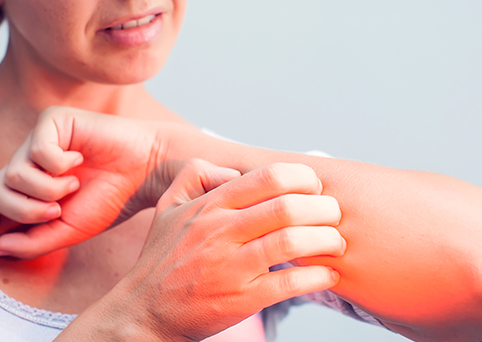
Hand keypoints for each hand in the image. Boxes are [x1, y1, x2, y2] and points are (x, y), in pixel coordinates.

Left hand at [0, 106, 171, 258]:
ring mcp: (36, 142)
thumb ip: (31, 242)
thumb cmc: (109, 199)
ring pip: (12, 175)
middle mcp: (27, 166)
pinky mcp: (50, 121)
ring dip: (46, 190)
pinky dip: (60, 165)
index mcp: (28, 194)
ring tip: (74, 185)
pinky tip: (79, 159)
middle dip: (22, 211)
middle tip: (56, 212)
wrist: (144, 172)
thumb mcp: (68, 232)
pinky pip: (37, 151)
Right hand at [103, 159, 344, 340]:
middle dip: (324, 209)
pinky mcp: (240, 300)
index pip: (269, 178)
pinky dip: (318, 277)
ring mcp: (230, 267)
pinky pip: (288, 284)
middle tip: (335, 215)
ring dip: (327, 241)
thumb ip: (196, 175)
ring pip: (292, 243)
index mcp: (210, 205)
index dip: (303, 178)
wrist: (144, 310)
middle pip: (287, 208)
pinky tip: (328, 275)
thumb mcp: (168, 206)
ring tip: (337, 244)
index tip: (314, 189)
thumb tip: (235, 172)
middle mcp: (220, 232)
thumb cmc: (162, 257)